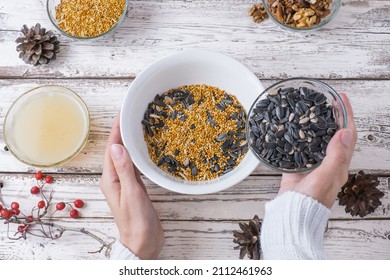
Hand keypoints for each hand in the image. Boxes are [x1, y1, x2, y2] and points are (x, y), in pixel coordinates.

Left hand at [99, 114, 163, 258]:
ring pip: (125, 156)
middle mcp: (114, 178)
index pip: (111, 148)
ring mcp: (124, 182)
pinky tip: (143, 148)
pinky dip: (137, 153)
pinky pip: (133, 165)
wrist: (143, 242)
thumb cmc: (136, 221)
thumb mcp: (131, 193)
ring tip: (137, 126)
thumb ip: (124, 170)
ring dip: (129, 141)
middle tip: (131, 114)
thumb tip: (117, 146)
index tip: (122, 113)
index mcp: (110, 179)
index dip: (116, 130)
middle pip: (117, 149)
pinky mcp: (134, 187)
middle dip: (122, 131)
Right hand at [279, 93, 356, 207]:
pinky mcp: (297, 165)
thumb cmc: (312, 198)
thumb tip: (344, 132)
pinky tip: (292, 126)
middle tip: (327, 100)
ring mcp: (312, 163)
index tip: (342, 99)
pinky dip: (298, 134)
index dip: (346, 115)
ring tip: (312, 109)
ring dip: (317, 122)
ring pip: (317, 138)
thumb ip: (335, 156)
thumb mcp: (326, 176)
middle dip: (333, 115)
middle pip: (333, 133)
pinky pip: (299, 146)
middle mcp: (328, 161)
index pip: (347, 134)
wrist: (292, 212)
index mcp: (339, 163)